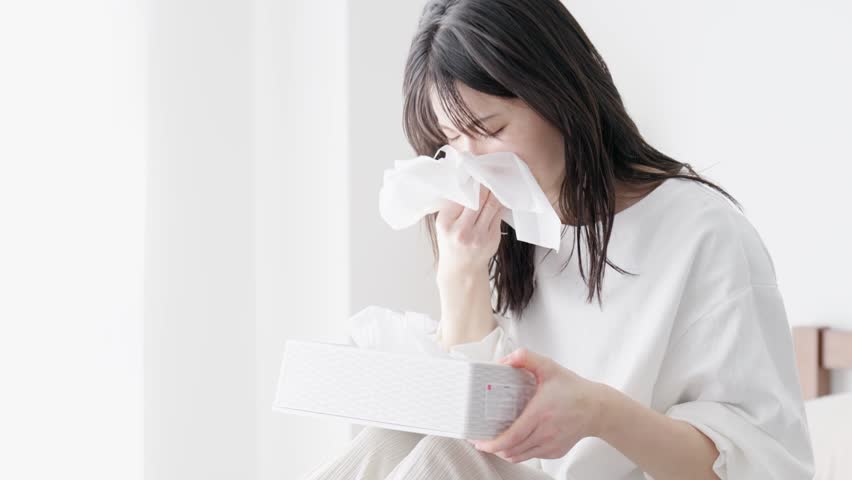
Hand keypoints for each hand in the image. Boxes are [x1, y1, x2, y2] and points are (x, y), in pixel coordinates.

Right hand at [435, 184, 505, 279]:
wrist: (461, 268)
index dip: (469, 185)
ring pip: (492, 206)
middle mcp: (462, 231)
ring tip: (495, 183)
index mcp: (445, 224)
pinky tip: (499, 197)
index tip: (474, 174)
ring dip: (494, 193)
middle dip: (484, 186)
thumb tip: (467, 182)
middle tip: (488, 175)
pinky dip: (499, 204)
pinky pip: (498, 215)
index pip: (460, 198)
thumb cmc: (450, 242)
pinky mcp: (492, 239)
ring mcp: (479, 236)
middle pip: (479, 200)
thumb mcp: (443, 225)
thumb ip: (452, 207)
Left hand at [470, 348, 606, 463]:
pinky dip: (519, 452)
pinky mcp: (555, 451)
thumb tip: (505, 360)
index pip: (511, 437)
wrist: (597, 408)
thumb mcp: (549, 367)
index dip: (492, 444)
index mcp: (540, 414)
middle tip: (482, 440)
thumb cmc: (573, 389)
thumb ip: (526, 358)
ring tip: (495, 442)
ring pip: (520, 456)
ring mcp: (551, 445)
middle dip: (493, 448)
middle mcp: (545, 433)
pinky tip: (515, 441)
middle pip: (511, 450)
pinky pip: (531, 456)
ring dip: (505, 452)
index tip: (479, 442)